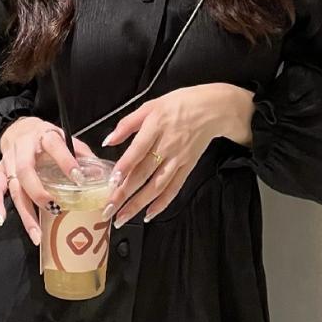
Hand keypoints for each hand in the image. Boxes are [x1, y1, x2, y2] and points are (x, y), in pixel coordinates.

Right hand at [0, 117, 97, 244]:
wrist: (19, 128)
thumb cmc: (45, 137)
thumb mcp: (65, 137)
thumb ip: (81, 153)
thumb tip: (100, 174)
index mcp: (44, 137)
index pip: (55, 147)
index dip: (66, 162)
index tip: (79, 179)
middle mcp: (24, 149)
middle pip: (26, 172)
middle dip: (39, 194)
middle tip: (54, 210)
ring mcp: (10, 161)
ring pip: (14, 187)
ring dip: (25, 211)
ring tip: (36, 233)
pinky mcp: (0, 171)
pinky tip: (2, 219)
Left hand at [99, 83, 252, 225]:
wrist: (213, 109)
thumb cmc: (180, 104)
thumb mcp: (151, 106)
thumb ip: (127, 124)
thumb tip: (108, 140)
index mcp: (155, 127)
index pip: (138, 150)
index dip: (125, 167)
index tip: (112, 182)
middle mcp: (167, 146)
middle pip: (143, 173)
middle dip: (124, 193)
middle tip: (109, 209)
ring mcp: (178, 159)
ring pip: (157, 186)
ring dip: (139, 204)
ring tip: (123, 218)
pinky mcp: (187, 167)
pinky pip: (174, 188)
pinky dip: (162, 203)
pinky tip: (149, 214)